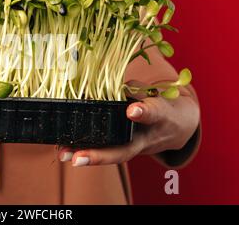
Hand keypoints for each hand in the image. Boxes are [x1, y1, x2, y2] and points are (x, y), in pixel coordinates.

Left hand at [57, 83, 199, 166]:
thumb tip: (96, 80)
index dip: (143, 112)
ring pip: (111, 156)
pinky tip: (64, 150)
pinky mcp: (125, 151)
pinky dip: (86, 152)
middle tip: (77, 158)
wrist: (175, 127)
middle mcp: (147, 138)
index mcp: (159, 116)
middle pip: (124, 151)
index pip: (153, 114)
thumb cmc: (159, 103)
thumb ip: (127, 88)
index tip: (132, 110)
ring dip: (86, 157)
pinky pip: (105, 153)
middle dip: (100, 156)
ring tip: (63, 155)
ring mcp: (135, 149)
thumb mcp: (150, 91)